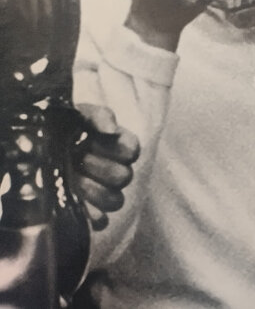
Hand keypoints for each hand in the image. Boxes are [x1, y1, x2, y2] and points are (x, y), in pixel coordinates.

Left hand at [73, 104, 139, 230]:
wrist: (40, 145)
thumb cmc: (66, 128)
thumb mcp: (81, 114)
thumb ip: (99, 116)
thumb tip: (110, 130)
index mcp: (119, 147)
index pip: (132, 151)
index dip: (115, 149)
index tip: (92, 141)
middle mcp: (116, 171)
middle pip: (124, 177)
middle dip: (99, 168)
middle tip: (78, 159)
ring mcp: (105, 192)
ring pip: (116, 201)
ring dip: (94, 191)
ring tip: (74, 181)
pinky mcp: (91, 211)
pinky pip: (102, 221)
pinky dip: (91, 216)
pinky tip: (76, 203)